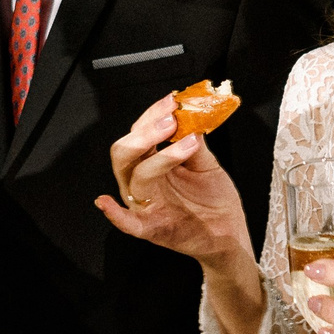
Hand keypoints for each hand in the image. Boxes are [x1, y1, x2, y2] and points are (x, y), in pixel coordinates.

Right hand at [95, 95, 251, 268]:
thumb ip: (195, 141)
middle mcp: (141, 182)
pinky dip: (114, 213)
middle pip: (125, 153)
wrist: (228, 232)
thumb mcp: (207, 163)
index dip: (153, 115)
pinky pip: (126, 223)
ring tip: (188, 144)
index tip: (174, 100)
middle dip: (146, 134)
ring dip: (158, 159)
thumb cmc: (214, 198)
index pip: (140, 133)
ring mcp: (144, 205)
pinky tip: (104, 202)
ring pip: (134, 178)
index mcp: (151, 162)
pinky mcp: (151, 228)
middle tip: (172, 122)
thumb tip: (190, 112)